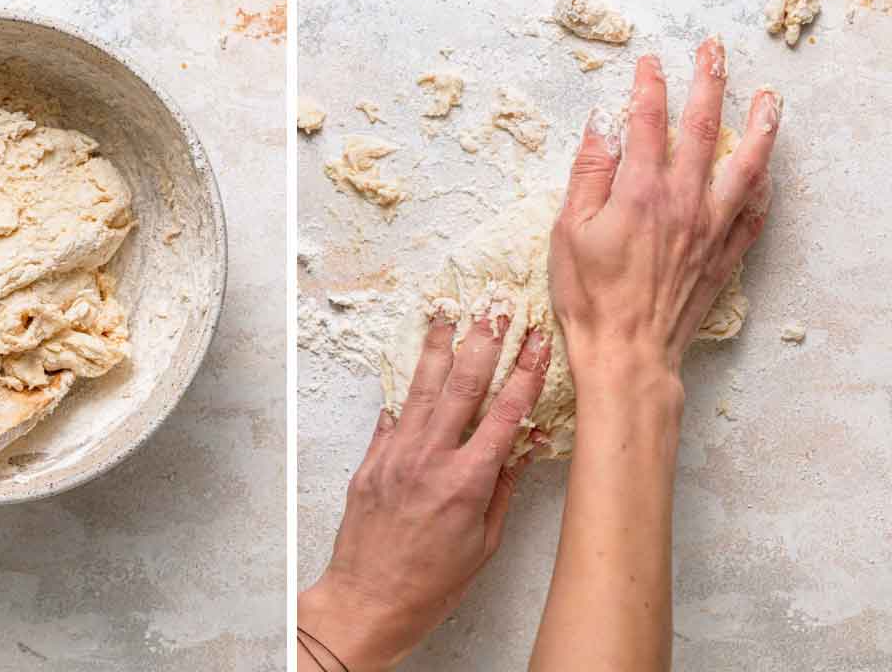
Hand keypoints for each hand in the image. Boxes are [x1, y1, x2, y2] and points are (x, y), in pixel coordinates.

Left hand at [299, 315, 549, 670]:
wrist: (369, 599)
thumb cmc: (432, 582)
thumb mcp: (484, 542)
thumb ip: (503, 489)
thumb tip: (521, 448)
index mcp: (467, 481)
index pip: (504, 413)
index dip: (525, 373)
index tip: (538, 342)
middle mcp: (430, 459)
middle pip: (462, 386)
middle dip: (483, 342)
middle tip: (495, 308)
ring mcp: (396, 455)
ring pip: (422, 388)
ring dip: (440, 347)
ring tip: (449, 313)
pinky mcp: (371, 460)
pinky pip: (392, 415)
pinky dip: (405, 389)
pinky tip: (415, 364)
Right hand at [549, 37, 779, 382]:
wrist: (628, 353)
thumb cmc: (590, 297)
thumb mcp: (569, 230)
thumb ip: (588, 174)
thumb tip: (602, 126)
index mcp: (641, 192)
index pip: (649, 122)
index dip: (650, 86)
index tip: (650, 62)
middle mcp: (684, 201)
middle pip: (703, 128)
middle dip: (708, 82)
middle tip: (713, 51)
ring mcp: (710, 227)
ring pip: (745, 165)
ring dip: (758, 126)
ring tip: (769, 99)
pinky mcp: (723, 255)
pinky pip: (753, 213)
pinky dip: (762, 187)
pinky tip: (766, 172)